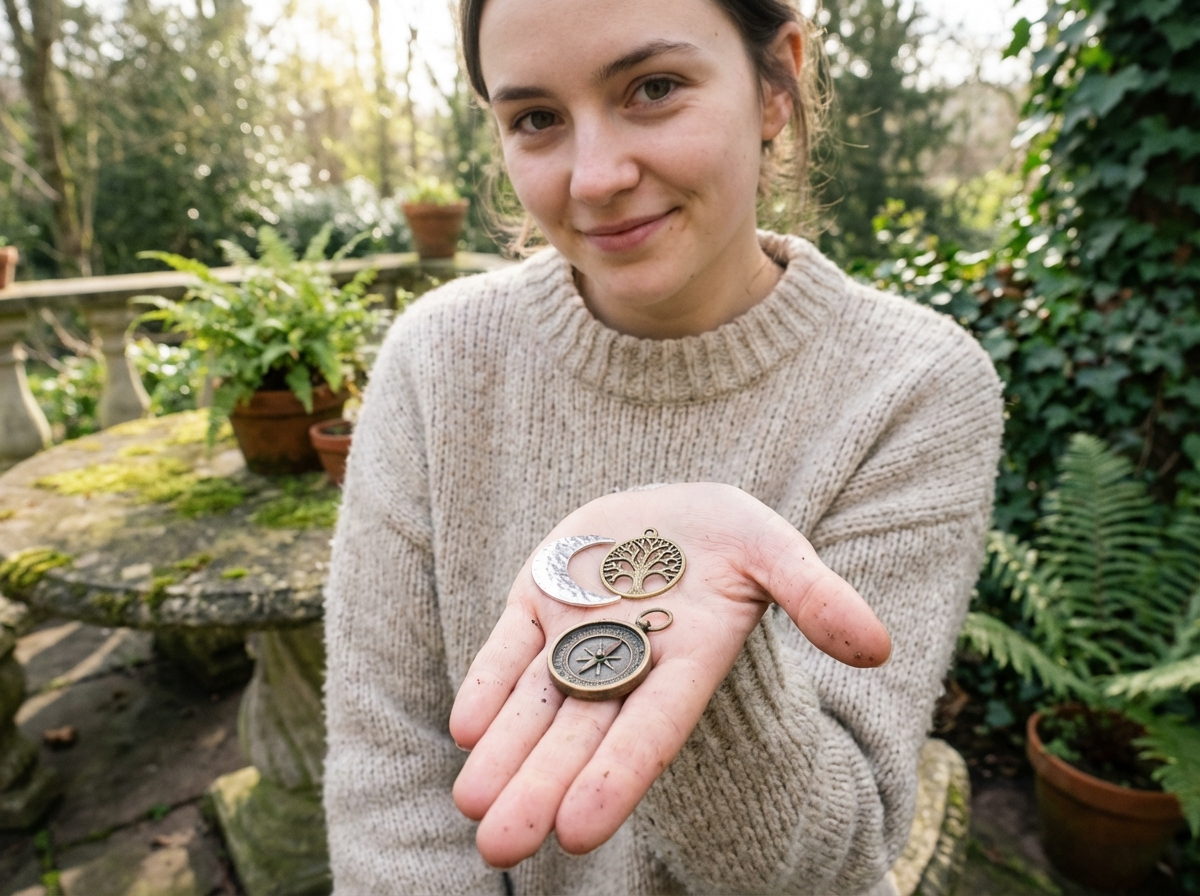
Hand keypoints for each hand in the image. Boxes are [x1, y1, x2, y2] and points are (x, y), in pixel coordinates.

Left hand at [449, 482, 890, 867]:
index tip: (579, 831)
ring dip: (504, 753)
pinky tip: (465, 728)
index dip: (617, 776)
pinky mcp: (536, 600)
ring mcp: (575, 632)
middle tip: (499, 847)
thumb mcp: (775, 550)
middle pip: (580, 734)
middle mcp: (626, 661)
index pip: (650, 728)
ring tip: (473, 807)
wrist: (666, 509)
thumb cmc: (728, 537)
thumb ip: (815, 597)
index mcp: (686, 659)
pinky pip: (508, 649)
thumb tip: (877, 649)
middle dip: (540, 788)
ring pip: (536, 703)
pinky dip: (488, 685)